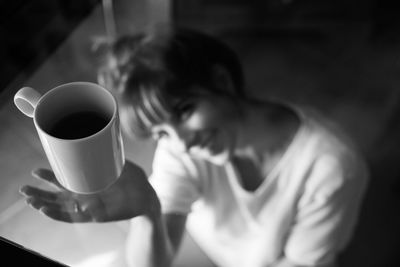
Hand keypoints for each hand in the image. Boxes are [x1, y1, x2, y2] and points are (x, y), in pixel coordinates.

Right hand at [20, 160, 159, 222]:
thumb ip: (112, 155)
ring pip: (61, 208)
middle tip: (24, 189)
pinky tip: (45, 211)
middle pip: (57, 196)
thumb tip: (103, 137)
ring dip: (44, 204)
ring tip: (30, 200)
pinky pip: (73, 218)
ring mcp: (89, 207)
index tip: (35, 171)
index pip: (64, 181)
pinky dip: (58, 215)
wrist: (148, 196)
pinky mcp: (95, 216)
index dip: (49, 178)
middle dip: (39, 193)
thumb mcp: (123, 164)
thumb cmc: (135, 180)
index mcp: (88, 184)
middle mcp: (86, 196)